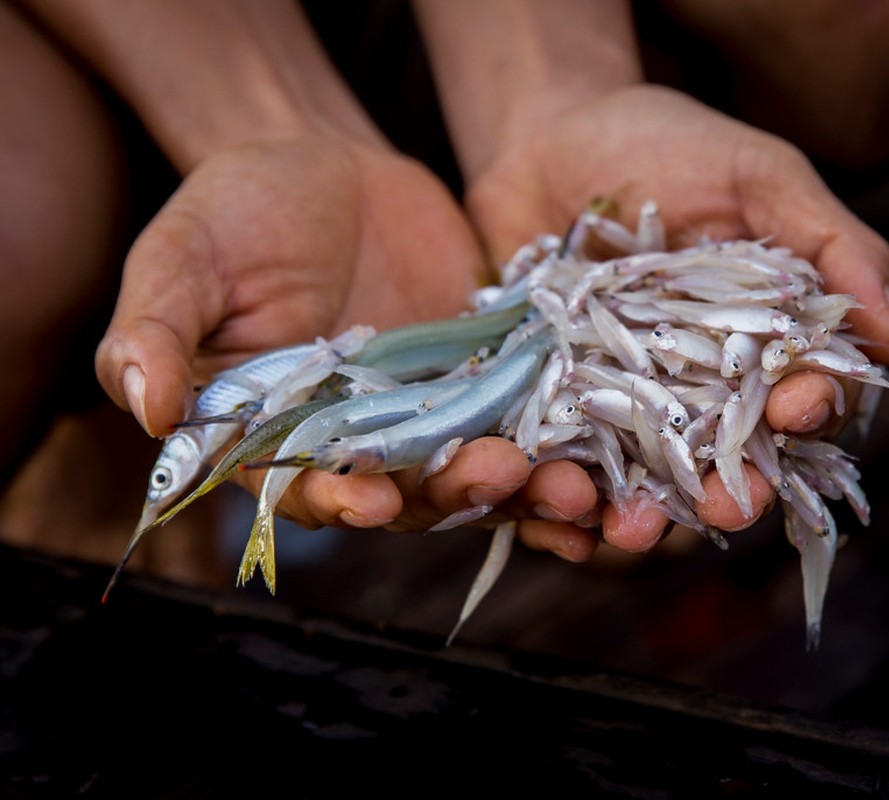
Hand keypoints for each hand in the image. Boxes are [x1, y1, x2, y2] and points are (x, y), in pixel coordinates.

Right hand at [95, 134, 597, 554]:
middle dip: (455, 496)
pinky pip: (529, 429)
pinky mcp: (490, 387)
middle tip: (501, 476)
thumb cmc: (239, 208)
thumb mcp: (186, 255)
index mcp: (275, 434)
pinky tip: (605, 473)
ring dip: (527, 493)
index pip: (301, 487)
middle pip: (409, 496)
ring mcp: (429, 421)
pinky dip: (565, 455)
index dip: (334, 499)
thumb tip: (148, 412)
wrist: (332, 164)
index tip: (365, 500)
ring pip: (479, 478)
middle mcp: (357, 444)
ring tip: (572, 489)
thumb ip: (159, 329)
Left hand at [463, 84, 888, 549]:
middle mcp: (704, 387)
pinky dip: (565, 492)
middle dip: (732, 488)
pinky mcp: (556, 405)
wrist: (547, 132)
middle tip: (726, 507)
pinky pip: (566, 462)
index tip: (799, 410)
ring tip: (631, 532)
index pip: (803, 396)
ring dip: (647, 514)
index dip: (809, 411)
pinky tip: (562, 509)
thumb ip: (833, 245)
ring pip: (646, 478)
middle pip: (728, 458)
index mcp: (766, 343)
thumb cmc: (668, 142)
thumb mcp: (760, 175)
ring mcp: (628, 401)